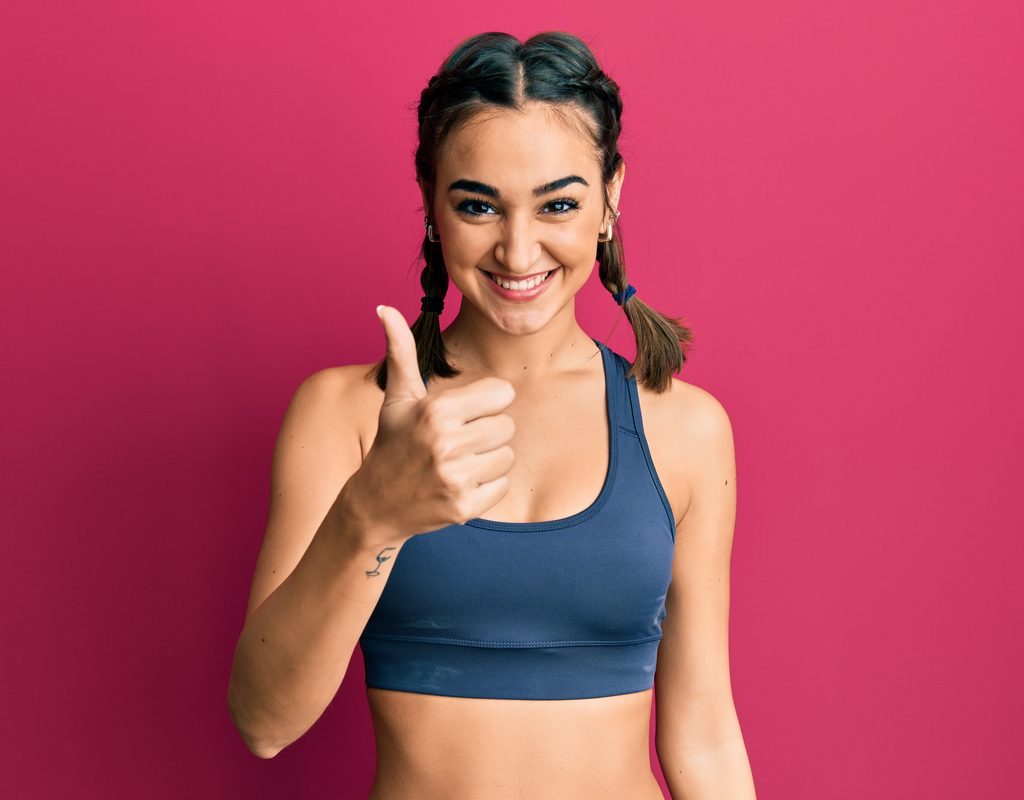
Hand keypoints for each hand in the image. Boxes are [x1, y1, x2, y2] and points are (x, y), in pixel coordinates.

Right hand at [353, 305, 515, 537]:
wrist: (375, 503)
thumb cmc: (393, 443)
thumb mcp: (398, 397)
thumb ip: (400, 351)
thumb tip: (385, 308)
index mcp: (437, 410)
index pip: (502, 394)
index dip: (485, 403)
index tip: (462, 414)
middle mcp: (447, 443)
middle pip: (508, 426)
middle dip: (487, 432)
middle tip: (458, 442)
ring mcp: (456, 477)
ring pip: (507, 456)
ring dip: (488, 460)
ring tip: (457, 463)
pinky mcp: (464, 507)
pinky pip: (502, 485)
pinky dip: (486, 487)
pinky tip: (459, 484)